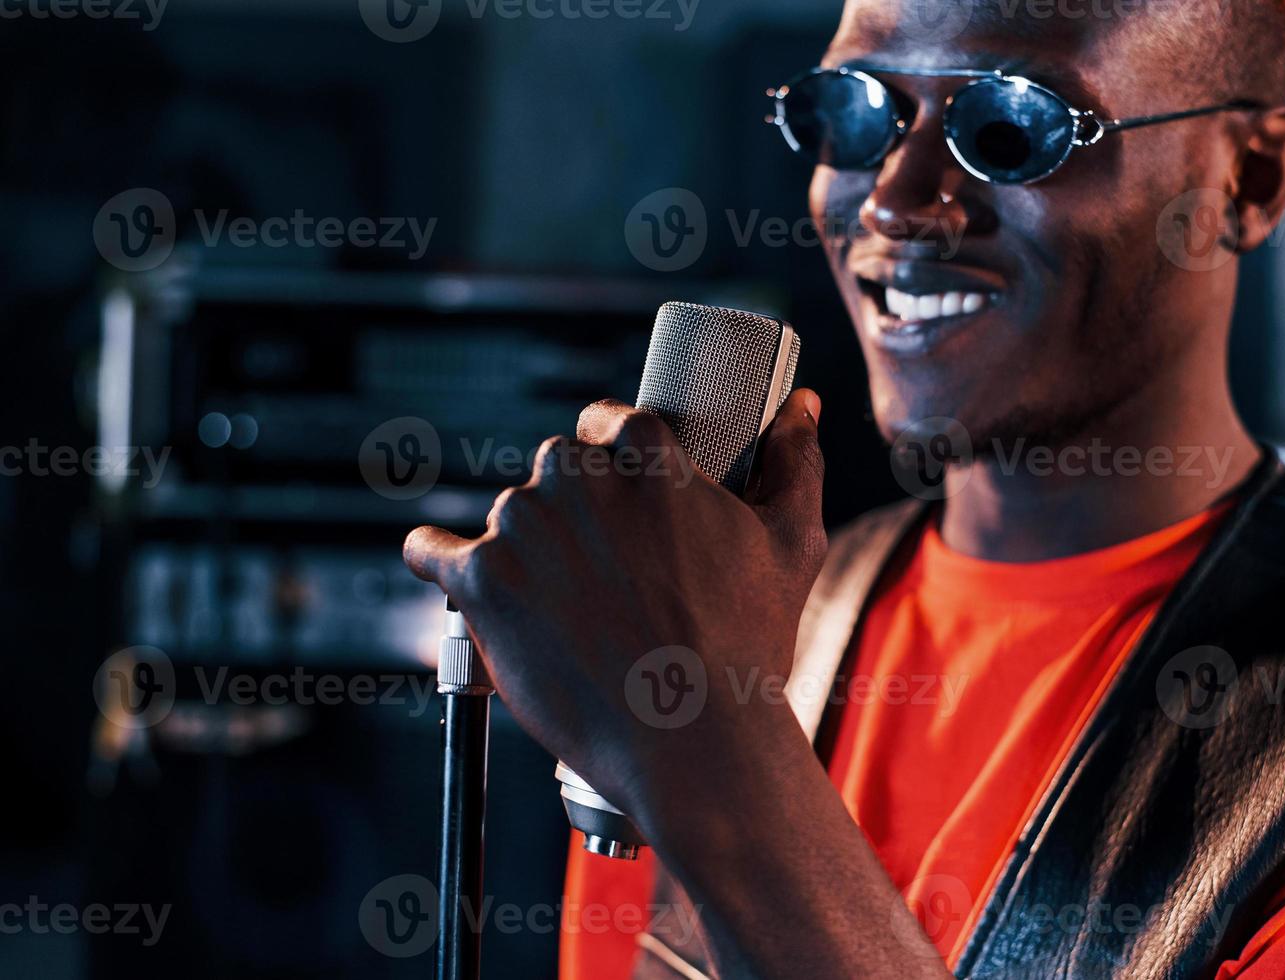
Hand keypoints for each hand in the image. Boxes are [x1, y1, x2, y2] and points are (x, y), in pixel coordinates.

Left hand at [402, 389, 825, 819]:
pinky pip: (432, 553)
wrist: (691, 743)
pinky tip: (451, 573)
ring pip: (508, 516)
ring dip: (525, 548)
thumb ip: (795, 462)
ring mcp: (522, 526)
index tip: (617, 502)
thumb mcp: (790, 545)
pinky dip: (438, 562)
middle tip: (602, 572)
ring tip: (563, 608)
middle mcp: (575, 474)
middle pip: (556, 469)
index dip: (611, 460)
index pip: (606, 422)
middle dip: (574, 510)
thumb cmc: (745, 647)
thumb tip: (803, 406)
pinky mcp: (479, 580)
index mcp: (646, 453)